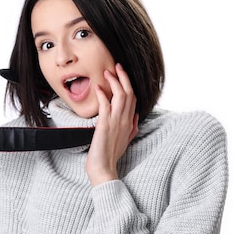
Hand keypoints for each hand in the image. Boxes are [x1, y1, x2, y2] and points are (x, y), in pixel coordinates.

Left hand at [86, 63, 138, 185]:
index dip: (129, 85)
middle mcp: (126, 120)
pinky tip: (98, 87)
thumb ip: (132, 127)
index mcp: (130, 123)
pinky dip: (103, 94)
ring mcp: (117, 122)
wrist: (104, 168)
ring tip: (108, 72)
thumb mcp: (126, 140)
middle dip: (124, 77)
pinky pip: (106, 105)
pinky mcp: (105, 125)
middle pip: (130, 93)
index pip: (134, 99)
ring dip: (114, 82)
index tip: (122, 75)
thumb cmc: (111, 155)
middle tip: (117, 66)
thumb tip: (136, 116)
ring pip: (121, 96)